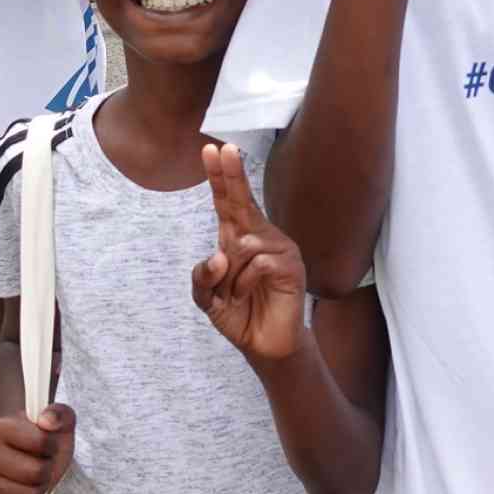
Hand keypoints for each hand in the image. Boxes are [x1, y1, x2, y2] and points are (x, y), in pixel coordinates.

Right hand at [0, 404, 75, 493]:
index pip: (42, 441)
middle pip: (36, 472)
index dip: (51, 446)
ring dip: (37, 491)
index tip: (46, 445)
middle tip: (39, 466)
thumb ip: (60, 414)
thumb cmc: (44, 444)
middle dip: (46, 472)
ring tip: (30, 481)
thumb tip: (47, 422)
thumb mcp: (60, 424)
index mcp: (1, 427)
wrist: (28, 464)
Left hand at [190, 144, 309, 363]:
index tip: (211, 150)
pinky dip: (244, 282)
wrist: (264, 345)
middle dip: (231, 174)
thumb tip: (218, 255)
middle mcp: (260, 237)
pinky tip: (248, 295)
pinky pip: (258, 263)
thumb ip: (202, 277)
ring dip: (229, 274)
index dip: (220, 177)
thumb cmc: (238, 315)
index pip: (228, 202)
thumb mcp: (207, 298)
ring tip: (236, 293)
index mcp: (239, 239)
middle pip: (243, 201)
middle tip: (223, 148)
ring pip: (243, 244)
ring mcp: (279, 249)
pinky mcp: (291, 265)